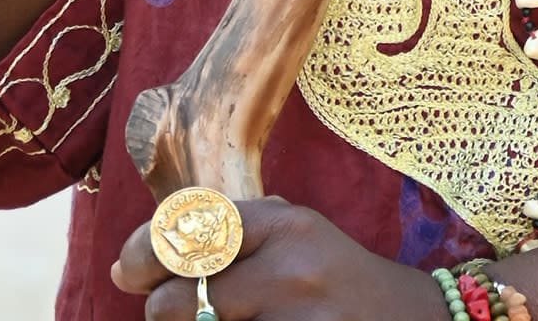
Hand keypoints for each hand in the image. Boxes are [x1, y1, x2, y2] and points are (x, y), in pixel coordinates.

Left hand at [113, 196, 441, 317]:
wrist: (410, 319)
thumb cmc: (337, 277)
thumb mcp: (296, 236)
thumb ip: (236, 235)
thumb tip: (142, 257)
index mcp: (288, 225)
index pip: (198, 232)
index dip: (149, 250)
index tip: (126, 268)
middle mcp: (292, 271)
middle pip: (189, 295)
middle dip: (164, 308)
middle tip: (164, 309)